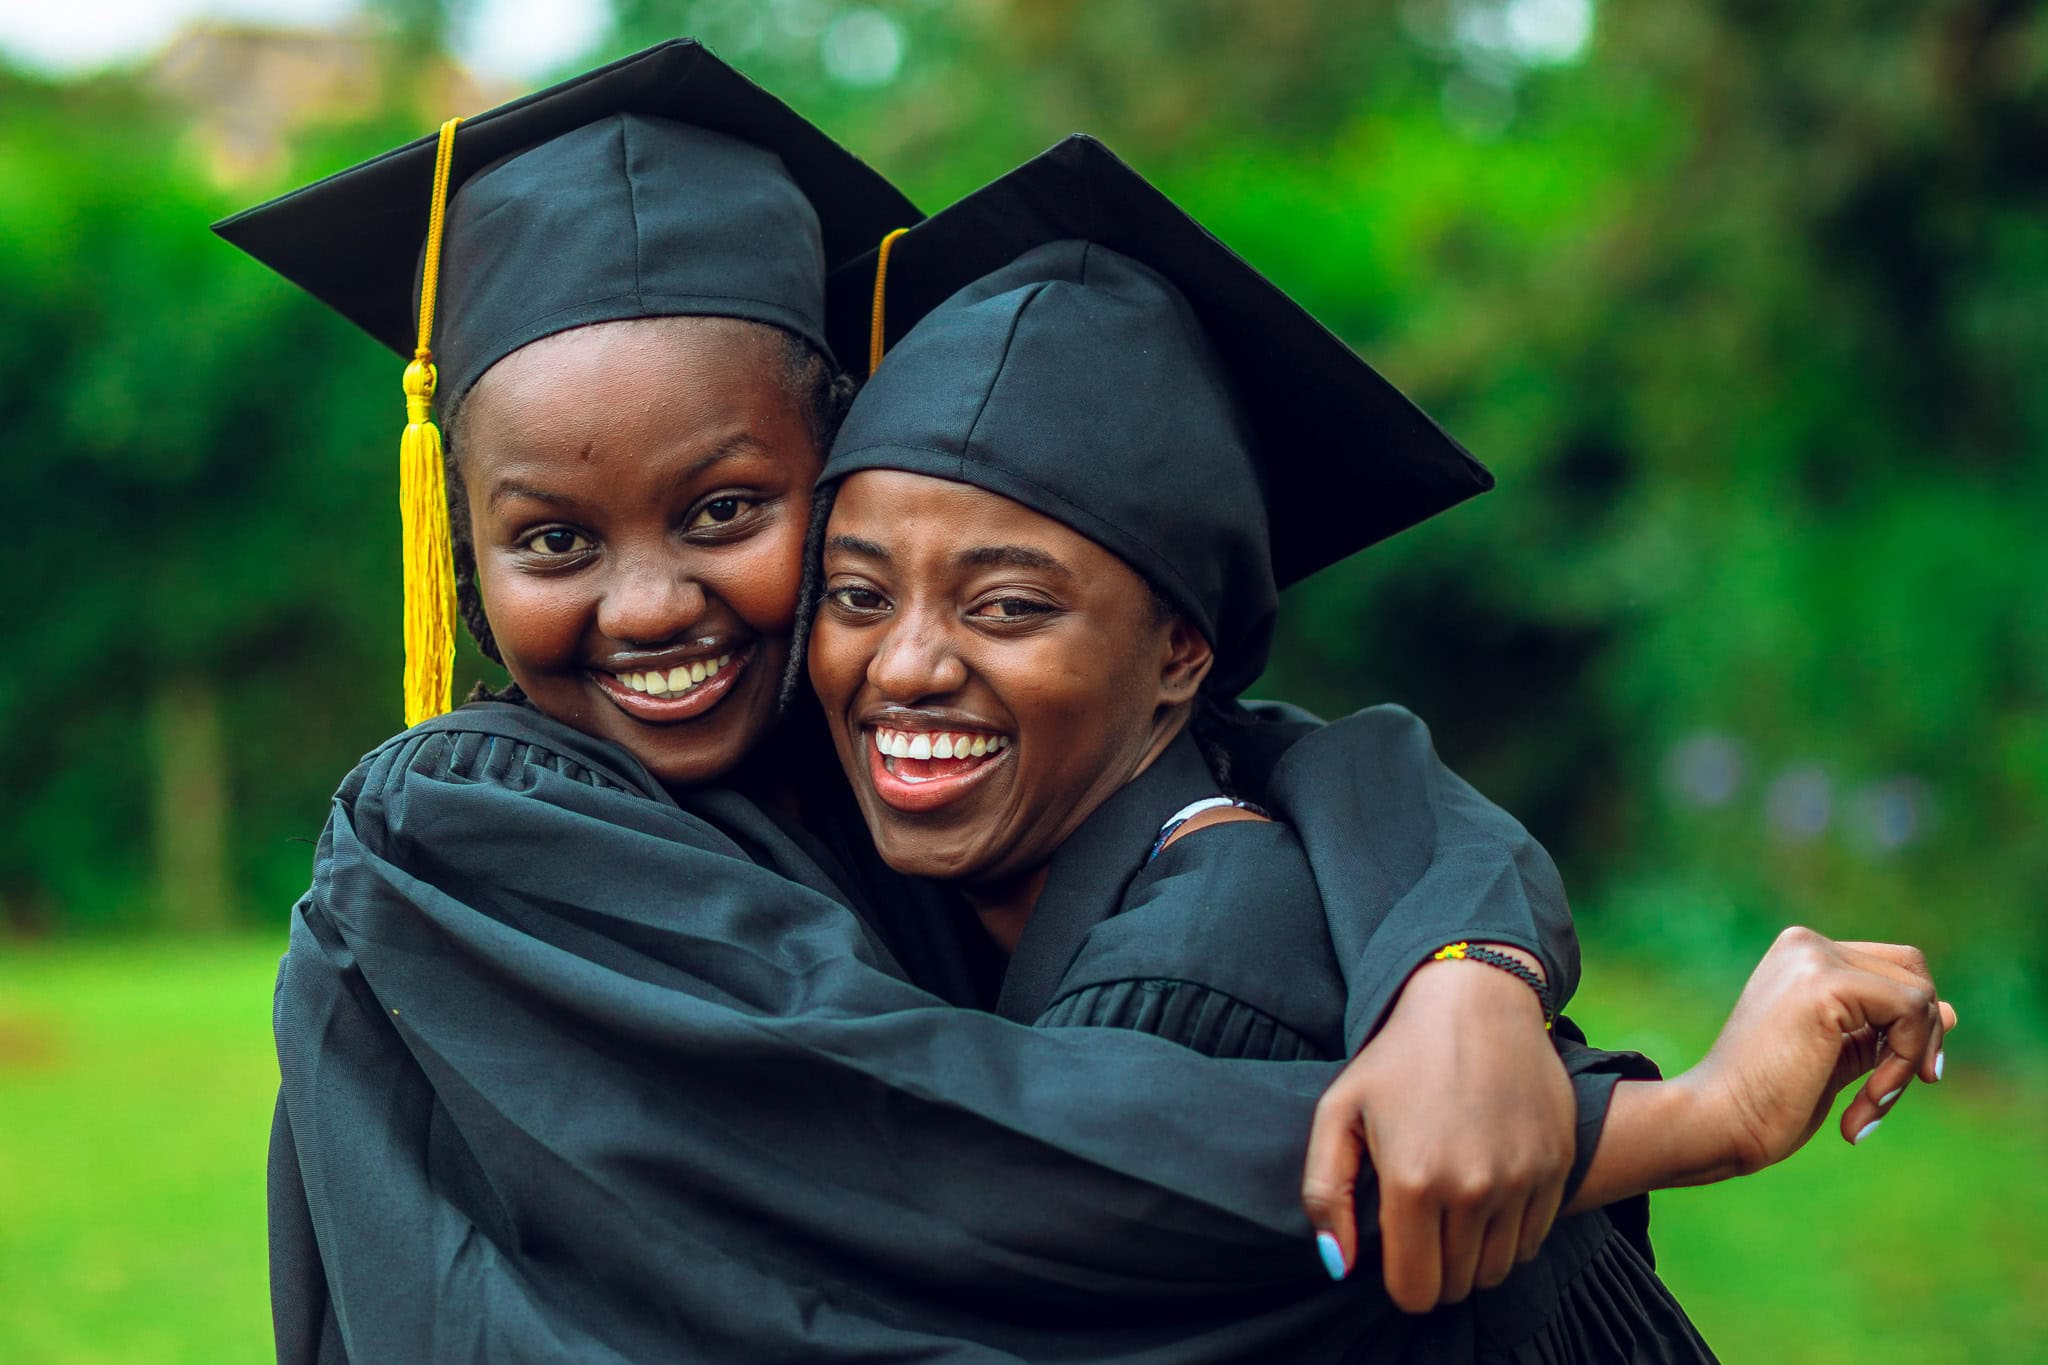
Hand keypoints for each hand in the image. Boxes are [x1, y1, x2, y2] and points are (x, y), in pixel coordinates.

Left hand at [1301, 945, 1571, 1312]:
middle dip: (1436, 1269)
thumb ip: (1324, 1194)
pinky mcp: (1556, 1167)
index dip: (1402, 1281)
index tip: (1397, 1250)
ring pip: (1498, 1269)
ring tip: (1454, 1211)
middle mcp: (1473, 1189)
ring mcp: (1522, 1180)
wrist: (1474, 1002)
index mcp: (1413, 1182)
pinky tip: (1488, 1195)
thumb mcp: (1337, 1112)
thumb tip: (1337, 1267)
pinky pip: (1534, 1239)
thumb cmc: (1396, 1058)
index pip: (1415, 1290)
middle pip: (1458, 1285)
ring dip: (1474, 1255)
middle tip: (1423, 1228)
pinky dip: (1511, 1233)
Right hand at [1682, 926, 1954, 1174]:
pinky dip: (1902, 1065)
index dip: (1911, 1026)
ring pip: (1918, 995)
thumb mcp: (1841, 1058)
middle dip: (1921, 1039)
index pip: (1893, 969)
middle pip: (1914, 973)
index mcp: (1801, 956)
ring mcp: (1812, 958)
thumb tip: (1950, 1012)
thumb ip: (1886, 1032)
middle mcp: (1804, 945)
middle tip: (1890, 1095)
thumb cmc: (1768, 1099)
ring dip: (1909, 1060)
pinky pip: (1908, 1013)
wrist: (1720, 1121)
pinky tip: (1866, 1104)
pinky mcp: (1825, 984)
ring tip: (1871, 1108)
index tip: (1897, 1082)